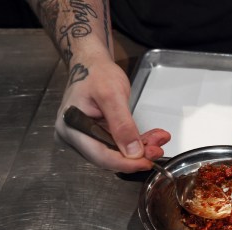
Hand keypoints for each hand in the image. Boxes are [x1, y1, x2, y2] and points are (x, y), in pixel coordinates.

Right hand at [54, 54, 170, 172]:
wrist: (92, 64)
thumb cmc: (96, 73)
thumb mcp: (112, 95)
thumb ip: (122, 125)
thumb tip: (133, 152)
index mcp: (71, 129)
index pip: (100, 156)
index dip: (125, 163)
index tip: (146, 162)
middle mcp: (76, 137)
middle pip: (109, 157)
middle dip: (136, 156)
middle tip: (157, 148)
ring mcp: (87, 137)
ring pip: (117, 153)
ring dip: (140, 149)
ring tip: (159, 140)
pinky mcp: (98, 135)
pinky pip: (119, 145)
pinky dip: (136, 142)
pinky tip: (151, 138)